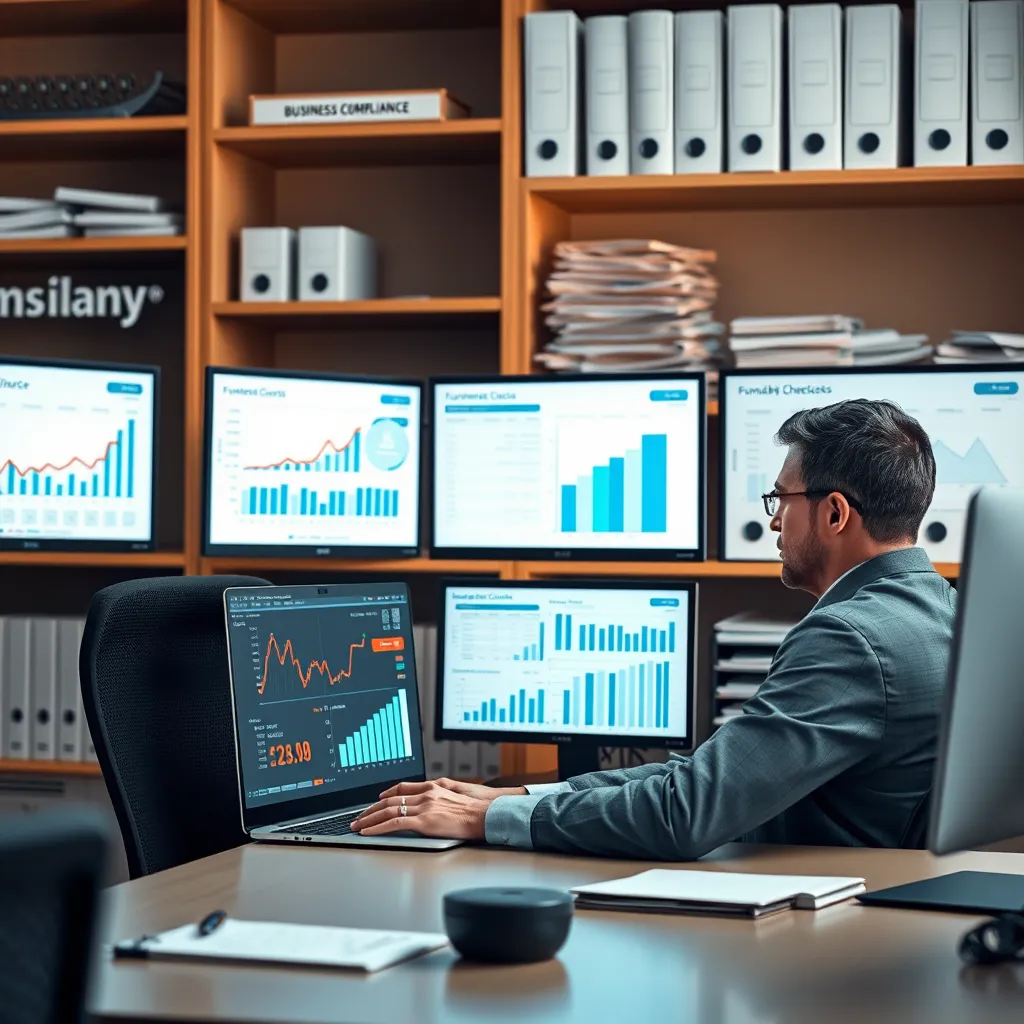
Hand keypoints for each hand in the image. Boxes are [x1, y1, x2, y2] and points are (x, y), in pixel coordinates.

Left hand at [350, 779, 523, 840]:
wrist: (486, 814)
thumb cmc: (477, 808)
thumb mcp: (457, 793)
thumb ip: (442, 794)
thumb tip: (434, 799)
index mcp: (433, 787)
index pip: (403, 788)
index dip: (387, 793)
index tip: (377, 799)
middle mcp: (425, 794)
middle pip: (390, 799)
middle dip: (371, 809)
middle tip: (358, 816)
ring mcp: (423, 807)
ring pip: (388, 810)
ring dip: (369, 819)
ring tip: (357, 825)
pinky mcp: (423, 822)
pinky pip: (394, 824)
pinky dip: (378, 827)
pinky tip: (369, 832)